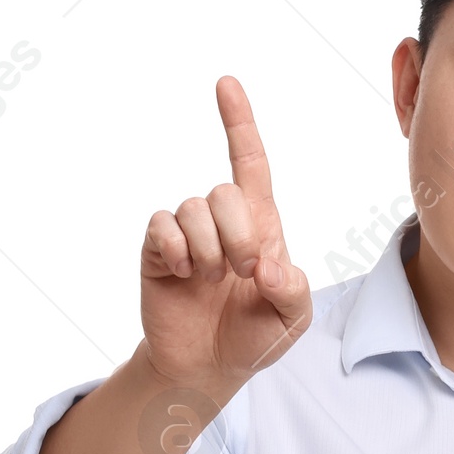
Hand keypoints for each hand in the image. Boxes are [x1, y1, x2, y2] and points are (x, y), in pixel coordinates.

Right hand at [139, 74, 311, 393]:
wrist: (208, 369)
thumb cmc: (253, 338)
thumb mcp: (292, 319)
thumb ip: (294, 290)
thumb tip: (268, 266)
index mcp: (259, 225)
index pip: (249, 162)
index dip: (239, 123)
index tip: (225, 84)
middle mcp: (221, 221)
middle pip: (224, 191)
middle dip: (238, 236)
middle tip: (241, 273)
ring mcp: (187, 234)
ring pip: (194, 210)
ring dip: (209, 253)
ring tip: (211, 282)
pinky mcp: (158, 250)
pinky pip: (162, 227)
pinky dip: (177, 251)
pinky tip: (184, 275)